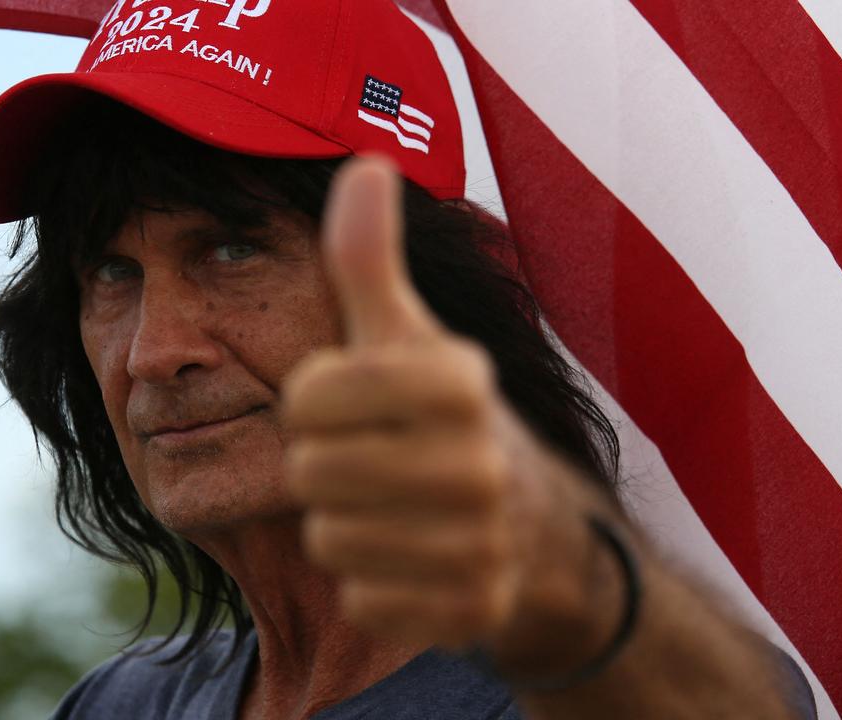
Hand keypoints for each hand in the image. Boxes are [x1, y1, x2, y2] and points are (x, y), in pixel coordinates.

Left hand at [282, 157, 546, 648]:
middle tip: (375, 462)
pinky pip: (363, 601)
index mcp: (458, 378)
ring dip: (348, 529)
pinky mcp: (474, 611)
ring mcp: (483, 542)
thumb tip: (363, 160)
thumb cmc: (446, 416)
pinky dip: (375, 587)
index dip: (312, 402)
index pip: (304, 396)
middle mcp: (480, 460)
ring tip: (397, 510)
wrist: (538, 528)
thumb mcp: (408, 336)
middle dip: (325, 469)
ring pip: (331, 542)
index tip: (356, 404)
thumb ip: (370, 258)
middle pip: (309, 473)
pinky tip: (415, 560)